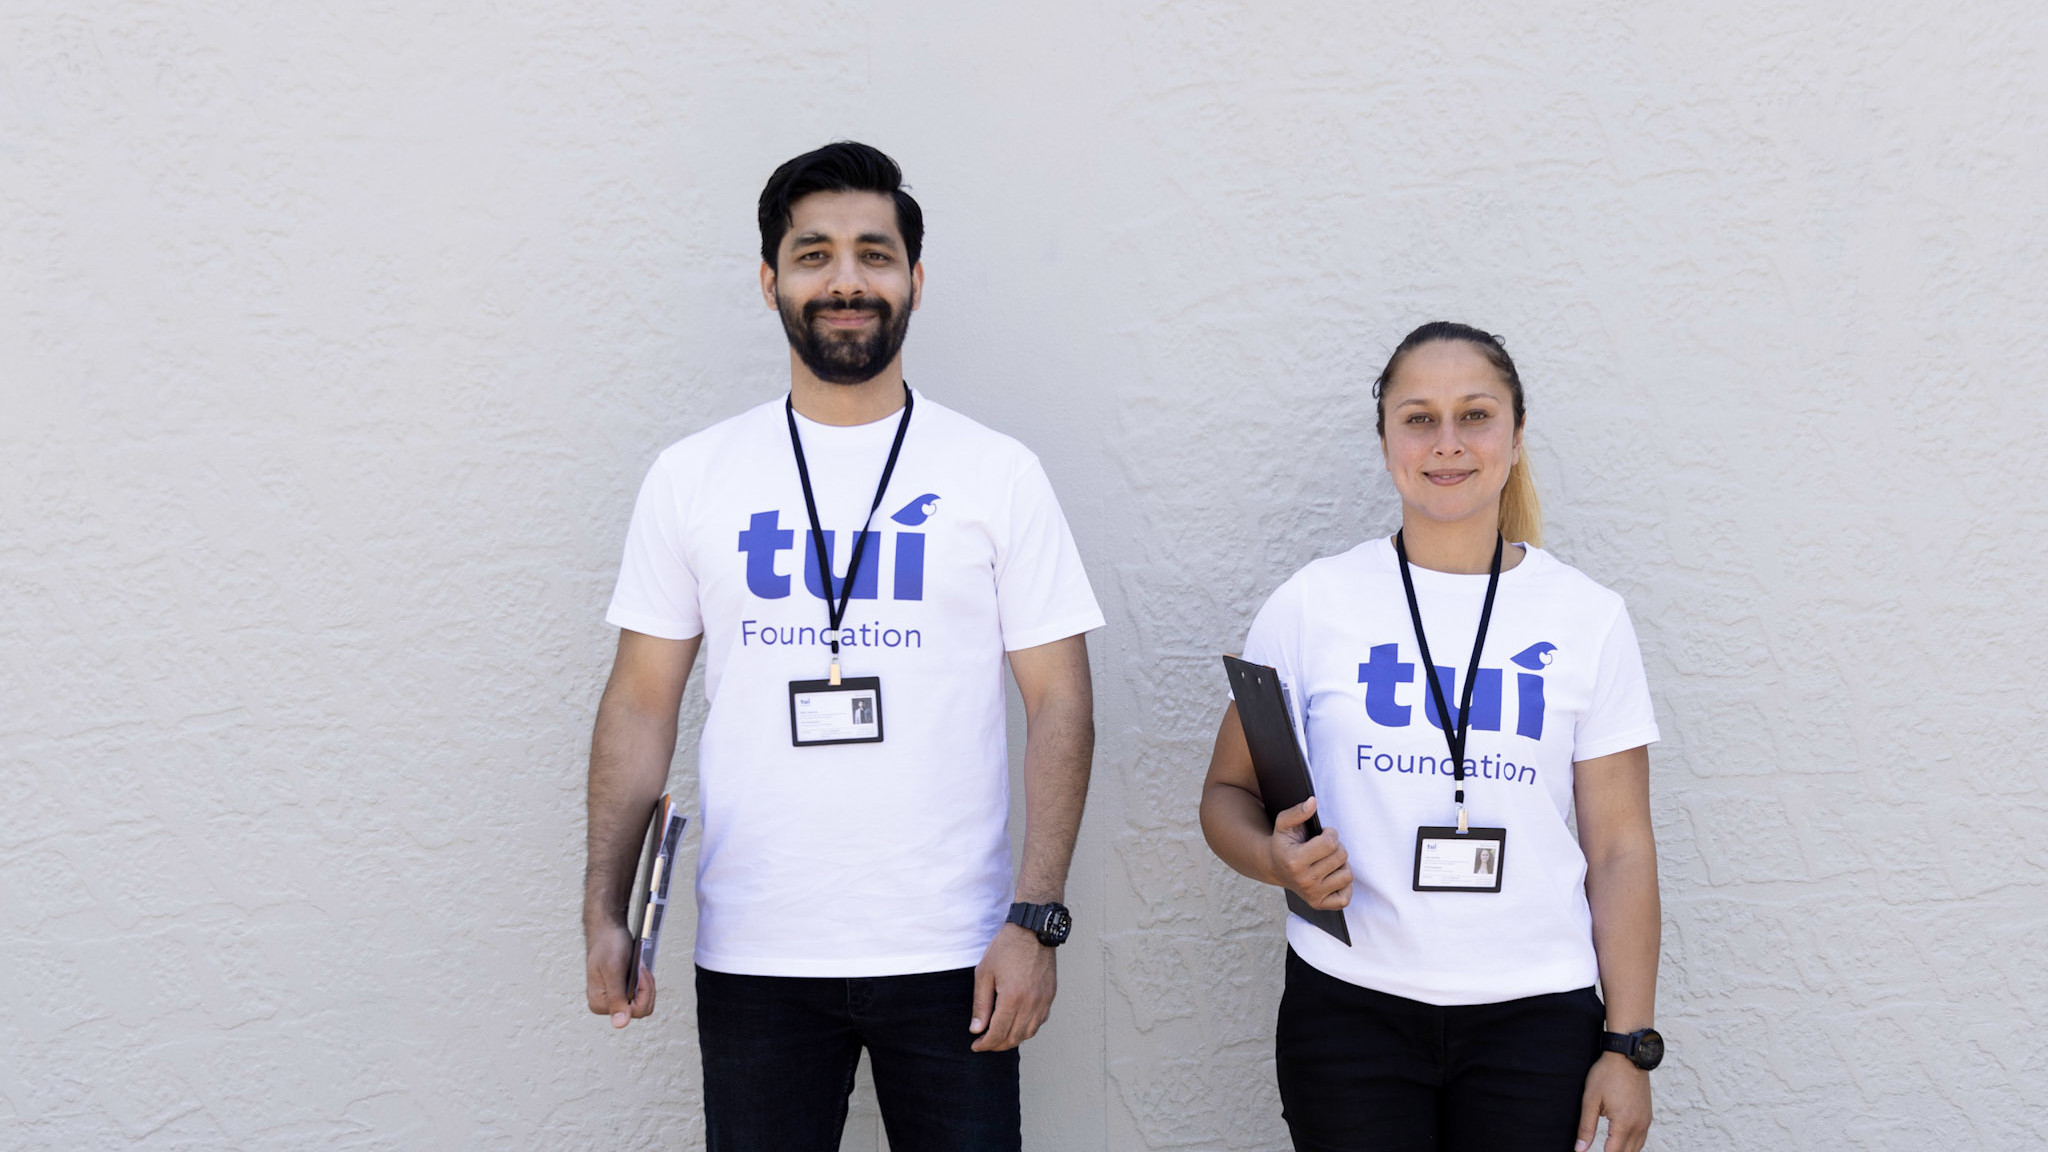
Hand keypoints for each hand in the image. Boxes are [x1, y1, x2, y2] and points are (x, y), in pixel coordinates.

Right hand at [585, 920, 655, 1028]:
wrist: (607, 930)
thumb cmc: (608, 945)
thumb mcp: (613, 971)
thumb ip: (617, 998)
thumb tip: (620, 1024)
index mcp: (599, 1003)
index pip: (633, 1012)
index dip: (643, 992)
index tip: (640, 973)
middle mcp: (605, 1005)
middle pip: (641, 1008)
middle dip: (646, 987)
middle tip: (640, 968)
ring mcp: (614, 998)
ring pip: (644, 1002)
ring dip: (646, 983)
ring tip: (639, 966)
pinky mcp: (621, 991)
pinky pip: (642, 994)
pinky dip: (644, 981)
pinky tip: (638, 968)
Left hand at [968, 923, 1055, 1051]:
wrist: (1033, 930)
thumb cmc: (1006, 947)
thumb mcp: (985, 973)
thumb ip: (981, 1004)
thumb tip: (977, 1029)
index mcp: (1012, 998)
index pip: (998, 1033)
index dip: (985, 1044)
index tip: (976, 1045)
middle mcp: (1031, 1003)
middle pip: (1014, 1037)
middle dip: (997, 1045)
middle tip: (984, 1043)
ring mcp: (1044, 1001)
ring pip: (1029, 1033)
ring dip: (1013, 1039)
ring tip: (999, 1036)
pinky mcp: (1050, 996)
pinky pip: (1039, 1022)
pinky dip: (1027, 1029)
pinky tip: (1016, 1024)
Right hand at [1267, 797, 1351, 909]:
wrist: (1274, 867)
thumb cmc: (1283, 843)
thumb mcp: (1283, 823)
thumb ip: (1297, 811)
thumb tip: (1312, 802)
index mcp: (1295, 861)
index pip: (1330, 843)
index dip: (1331, 834)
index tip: (1324, 833)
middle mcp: (1304, 881)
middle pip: (1341, 857)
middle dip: (1337, 847)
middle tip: (1325, 847)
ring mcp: (1312, 895)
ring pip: (1347, 875)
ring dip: (1342, 864)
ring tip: (1329, 860)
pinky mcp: (1319, 905)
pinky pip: (1346, 897)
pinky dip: (1344, 886)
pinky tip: (1333, 876)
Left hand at [1577, 1052, 1650, 1151]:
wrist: (1627, 1055)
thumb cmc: (1607, 1075)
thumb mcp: (1590, 1100)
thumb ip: (1586, 1128)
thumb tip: (1580, 1150)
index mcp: (1623, 1124)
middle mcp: (1639, 1126)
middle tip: (1599, 1151)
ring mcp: (1646, 1121)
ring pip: (1637, 1148)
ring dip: (1623, 1151)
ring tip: (1608, 1149)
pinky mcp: (1648, 1115)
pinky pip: (1642, 1138)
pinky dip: (1632, 1145)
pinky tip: (1621, 1142)